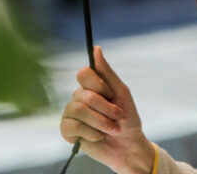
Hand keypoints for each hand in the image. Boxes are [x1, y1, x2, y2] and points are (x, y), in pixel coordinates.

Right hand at [60, 46, 154, 173]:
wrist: (128, 147)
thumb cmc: (127, 119)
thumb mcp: (122, 93)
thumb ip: (107, 72)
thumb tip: (96, 48)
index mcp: (91, 86)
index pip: (84, 73)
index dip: (98, 85)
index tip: (111, 95)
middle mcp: (78, 97)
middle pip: (83, 94)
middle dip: (106, 108)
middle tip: (119, 117)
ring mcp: (71, 113)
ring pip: (78, 110)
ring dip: (101, 122)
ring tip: (112, 129)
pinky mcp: (67, 130)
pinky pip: (73, 126)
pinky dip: (91, 133)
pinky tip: (98, 137)